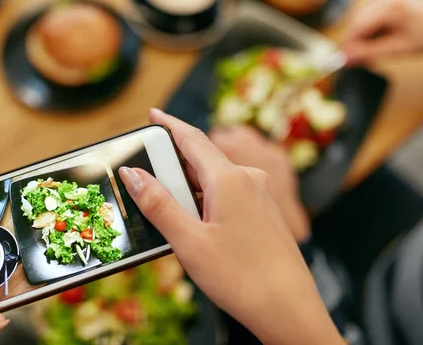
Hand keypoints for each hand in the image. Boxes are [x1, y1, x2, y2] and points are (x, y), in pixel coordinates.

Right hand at [119, 110, 343, 344]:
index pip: (192, 138)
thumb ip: (158, 204)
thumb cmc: (240, 278)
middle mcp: (249, 179)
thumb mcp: (189, 242)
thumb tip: (132, 173)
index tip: (153, 114)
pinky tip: (196, 221)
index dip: (169, 124)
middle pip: (203, 159)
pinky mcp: (266, 212)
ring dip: (190, 185)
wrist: (290, 310)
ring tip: (167, 203)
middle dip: (174, 162)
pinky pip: (231, 193)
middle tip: (147, 171)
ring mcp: (261, 195)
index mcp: (229, 179)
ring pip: (217, 178)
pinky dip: (208, 198)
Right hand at [342, 0, 422, 64]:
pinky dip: (368, 27)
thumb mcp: (395, 49)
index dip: (347, 44)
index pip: (359, 26)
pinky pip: (366, 13)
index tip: (339, 60)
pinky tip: (379, 36)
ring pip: (359, 18)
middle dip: (355, 41)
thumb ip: (367, 53)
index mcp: (392, 5)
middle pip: (357, 21)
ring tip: (374, 48)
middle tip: (356, 59)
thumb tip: (342, 59)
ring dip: (362, 35)